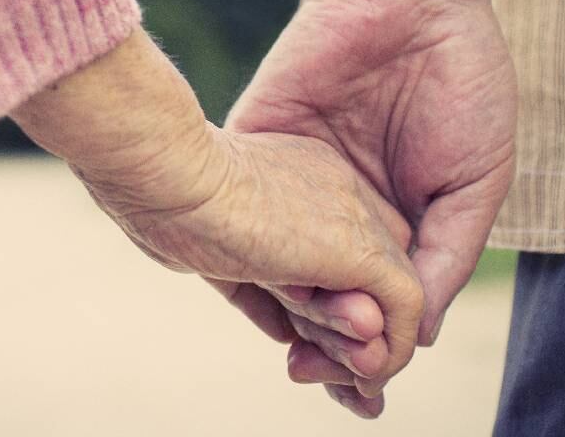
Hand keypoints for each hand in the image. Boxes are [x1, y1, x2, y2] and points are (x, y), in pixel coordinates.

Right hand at [11, 30, 424, 404]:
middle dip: (355, 332)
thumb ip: (258, 280)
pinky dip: (390, 352)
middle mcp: (338, 186)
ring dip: (367, 350)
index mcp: (303, 174)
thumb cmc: (160, 199)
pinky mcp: (359, 249)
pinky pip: (404, 308)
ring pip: (389, 291)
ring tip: (352, 390)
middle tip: (335, 379)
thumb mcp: (213, 241)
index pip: (338, 243)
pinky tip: (364, 380)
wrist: (167, 176)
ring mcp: (353, 214)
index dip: (327, 299)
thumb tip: (285, 330)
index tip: (299, 341)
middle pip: (369, 269)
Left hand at [228, 0, 515, 357]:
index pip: (374, 303)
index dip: (373, 350)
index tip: (368, 390)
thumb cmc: (461, 80)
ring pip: (273, 266)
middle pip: (318, 296)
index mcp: (392, 223)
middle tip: (318, 381)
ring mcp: (292, 183)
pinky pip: (239, 211)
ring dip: (279, 316)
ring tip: (295, 359)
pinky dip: (242, 256)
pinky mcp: (255, 149)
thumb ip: (445, 256)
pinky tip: (257, 296)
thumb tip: (419, 334)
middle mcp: (336, 212)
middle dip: (319, 346)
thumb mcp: (473, 182)